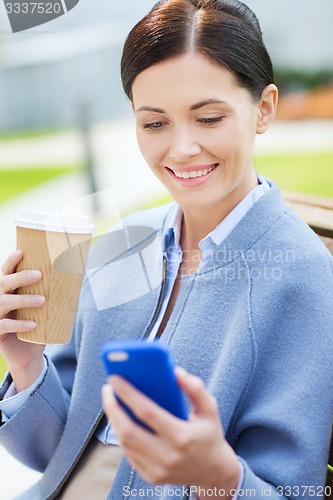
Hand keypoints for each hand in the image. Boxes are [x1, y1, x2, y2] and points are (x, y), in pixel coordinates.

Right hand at [0, 250, 45, 390]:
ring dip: (24, 299)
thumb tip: (77, 276)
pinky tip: (33, 324)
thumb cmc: (37, 326)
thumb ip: (53, 294)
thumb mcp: (44, 309)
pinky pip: (4, 326)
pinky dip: (19, 324)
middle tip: (40, 275)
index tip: (21, 252)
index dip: (11, 261)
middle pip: (5, 283)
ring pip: (4, 302)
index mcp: (9, 290)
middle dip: (21, 277)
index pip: (7, 272)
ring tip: (43, 300)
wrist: (28, 355)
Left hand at [102, 367, 239, 497]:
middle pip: (128, 431)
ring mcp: (157, 469)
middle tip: (108, 389)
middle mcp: (167, 456)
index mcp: (182, 437)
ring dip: (114, 419)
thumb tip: (176, 372)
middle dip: (113, 407)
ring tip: (112, 400)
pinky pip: (128, 453)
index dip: (128, 394)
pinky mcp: (150, 477)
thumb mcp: (209, 409)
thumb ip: (195, 388)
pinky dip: (121, 434)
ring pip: (125, 443)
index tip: (115, 378)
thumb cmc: (209, 435)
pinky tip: (119, 418)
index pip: (147, 412)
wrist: (214, 472)